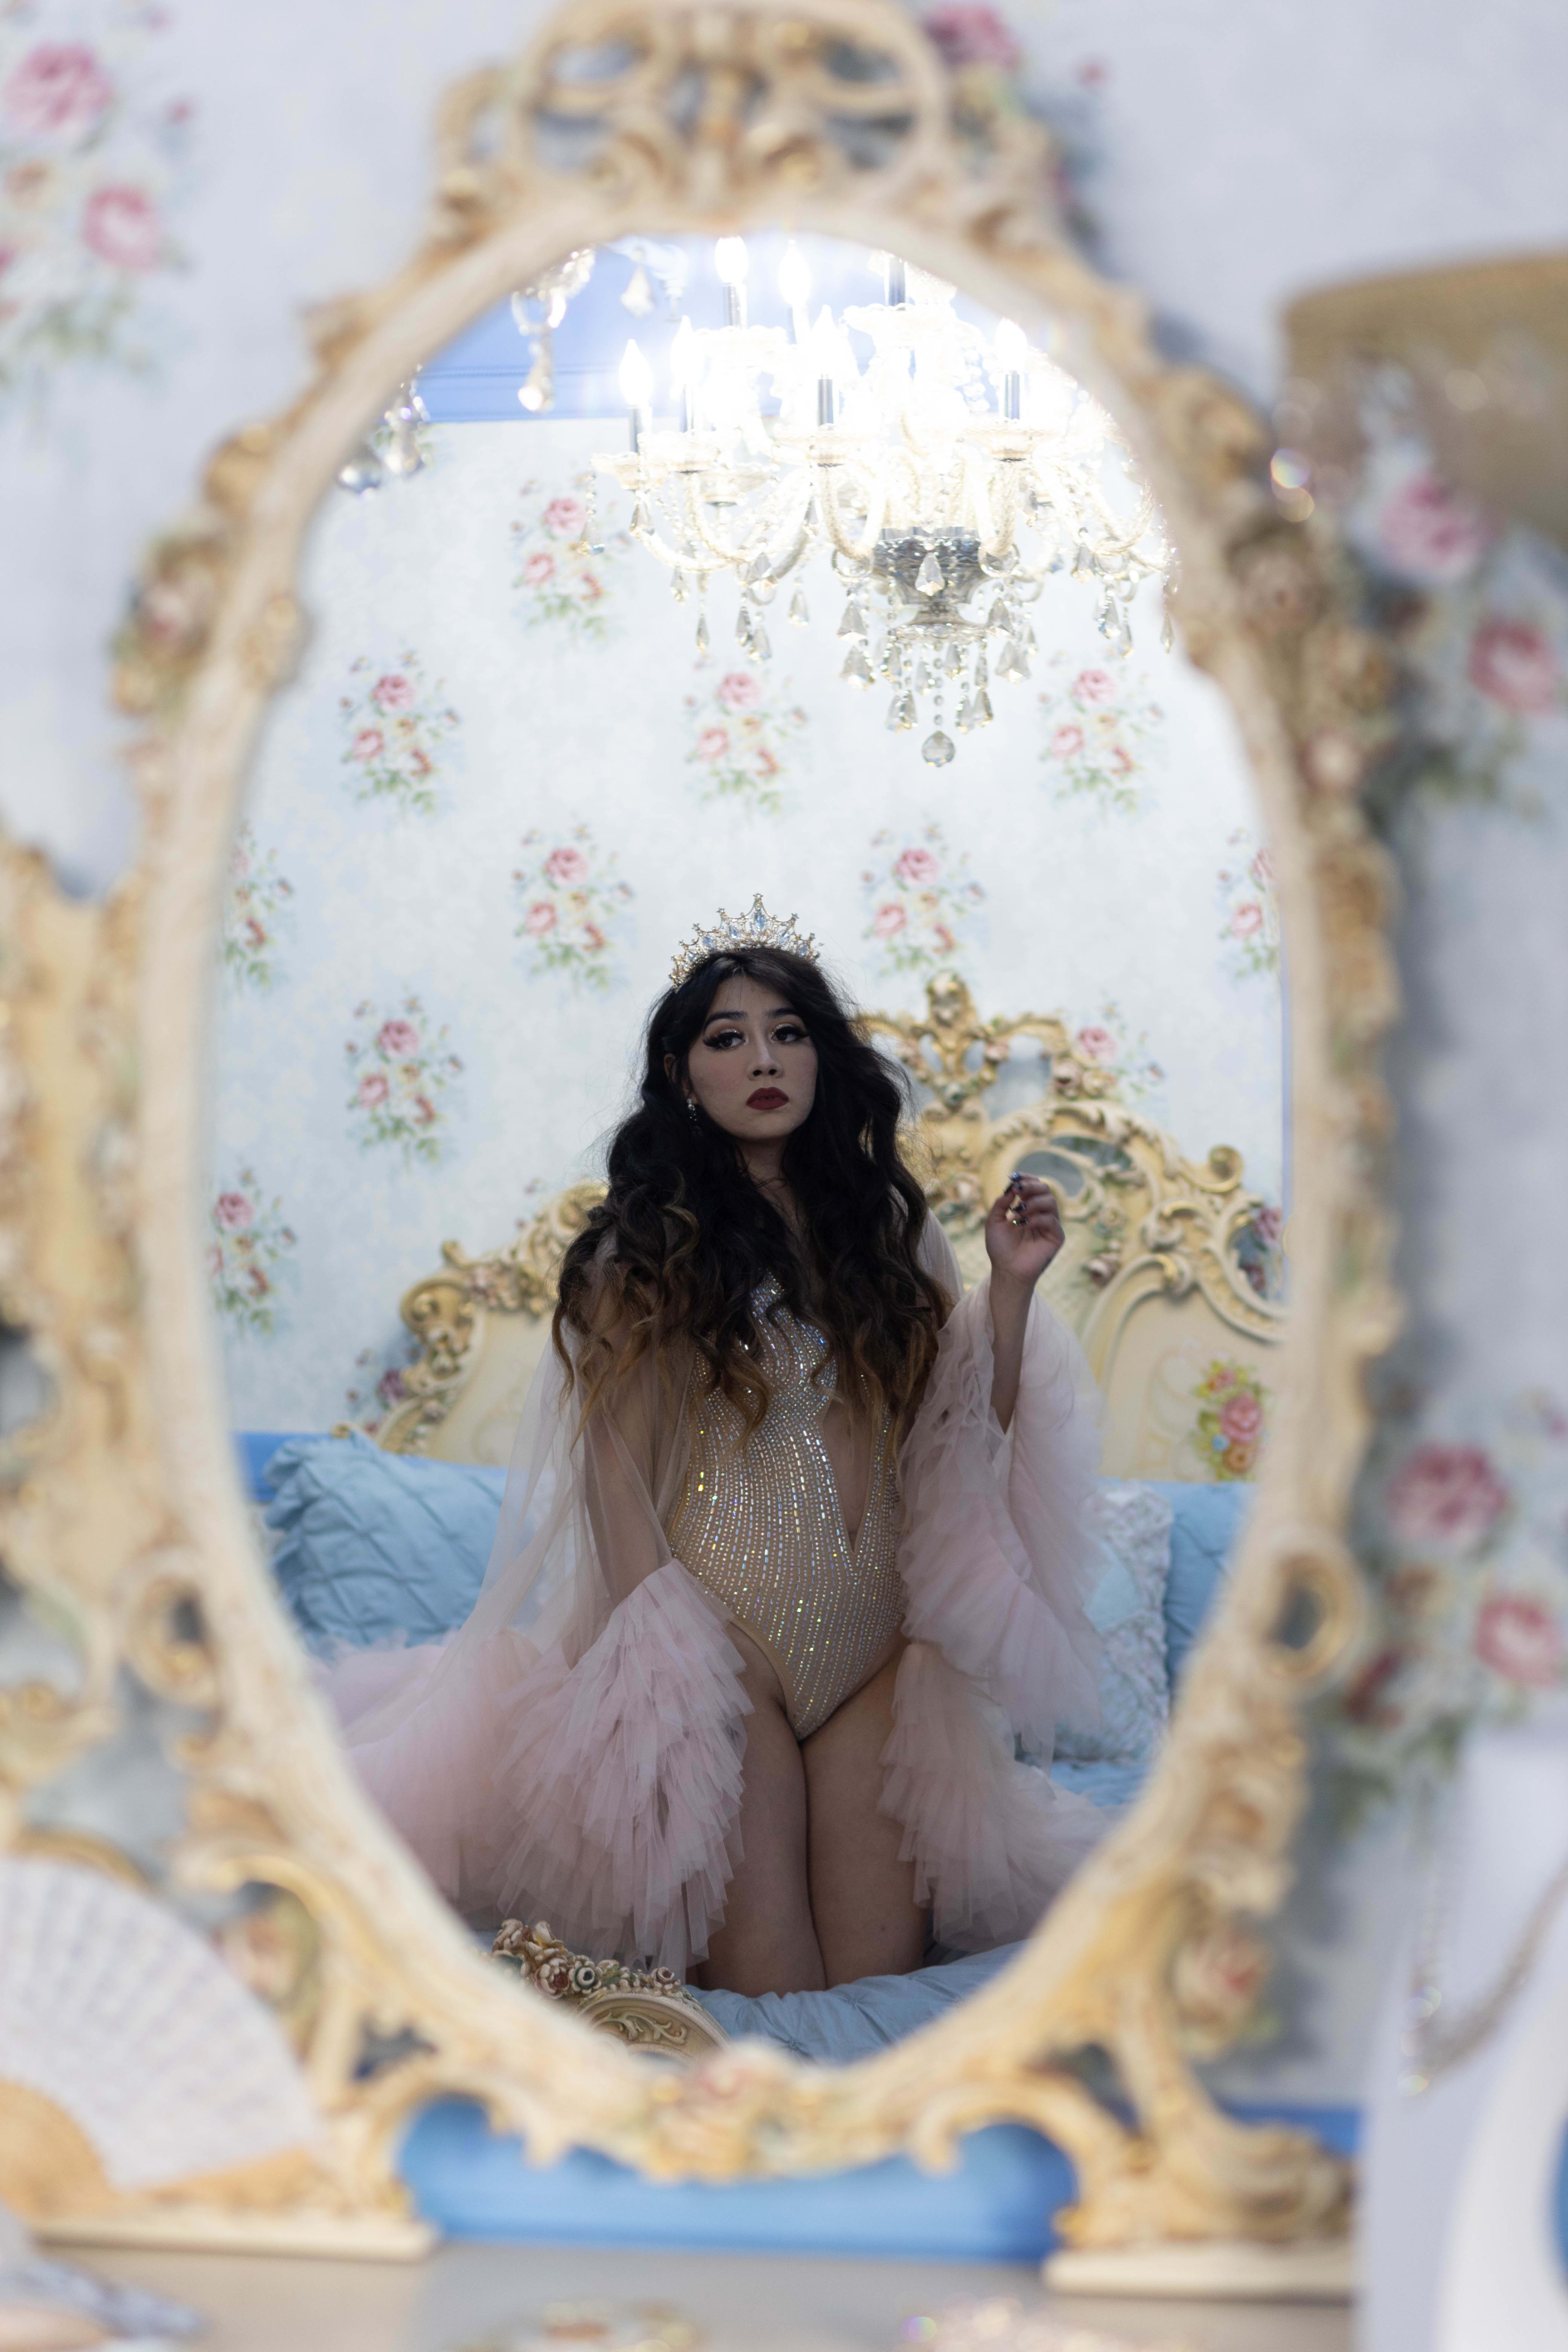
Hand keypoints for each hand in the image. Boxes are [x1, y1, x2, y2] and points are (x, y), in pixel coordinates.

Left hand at [984, 1172, 1063, 1289]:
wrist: (1006, 1270)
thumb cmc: (1000, 1248)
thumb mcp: (994, 1221)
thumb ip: (1001, 1203)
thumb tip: (1011, 1187)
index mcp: (1029, 1208)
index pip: (1034, 1187)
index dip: (1027, 1178)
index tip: (1013, 1177)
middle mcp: (1041, 1214)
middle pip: (1046, 1189)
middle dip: (1031, 1186)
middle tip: (1018, 1190)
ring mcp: (1050, 1225)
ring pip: (1051, 1201)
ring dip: (1032, 1202)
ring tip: (1017, 1212)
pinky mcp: (1056, 1237)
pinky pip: (1052, 1220)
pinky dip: (1037, 1218)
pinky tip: (1025, 1224)